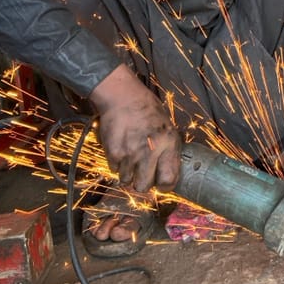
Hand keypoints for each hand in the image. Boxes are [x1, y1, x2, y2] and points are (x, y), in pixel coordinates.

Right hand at [89, 64, 181, 191]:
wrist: (123, 96)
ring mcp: (130, 154)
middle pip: (144, 187)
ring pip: (126, 181)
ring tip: (130, 158)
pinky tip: (121, 148)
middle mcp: (150, 152)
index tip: (161, 182)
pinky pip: (114, 169)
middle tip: (142, 173)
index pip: (169, 180)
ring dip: (128, 173)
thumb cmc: (147, 109)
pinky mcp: (114, 153)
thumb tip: (169, 170)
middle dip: (142, 183)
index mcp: (168, 145)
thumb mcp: (167, 127)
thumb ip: (168, 150)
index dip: (165, 185)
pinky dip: (117, 163)